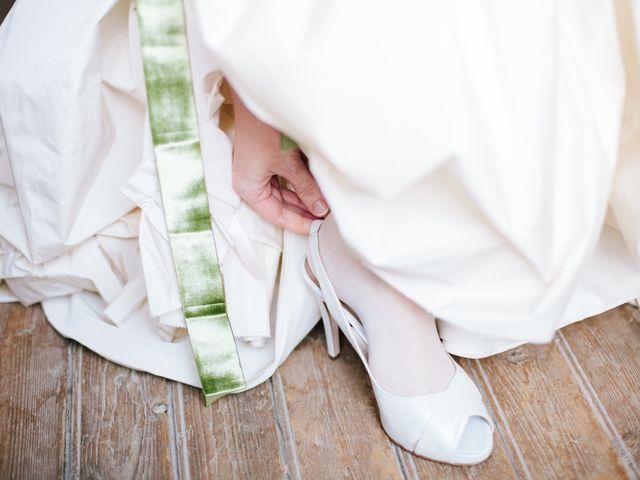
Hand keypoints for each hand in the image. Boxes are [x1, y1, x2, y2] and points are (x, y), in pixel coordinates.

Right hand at [229, 84, 328, 234]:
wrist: (262, 97)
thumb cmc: (265, 129)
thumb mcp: (289, 164)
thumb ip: (306, 188)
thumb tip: (321, 209)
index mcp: (249, 188)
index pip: (276, 215)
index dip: (298, 224)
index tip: (317, 229)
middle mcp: (251, 181)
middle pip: (280, 205)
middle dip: (303, 211)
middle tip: (326, 219)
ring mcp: (259, 170)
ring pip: (285, 192)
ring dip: (304, 198)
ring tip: (325, 205)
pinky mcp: (268, 159)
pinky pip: (286, 179)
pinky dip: (301, 185)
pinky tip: (318, 189)